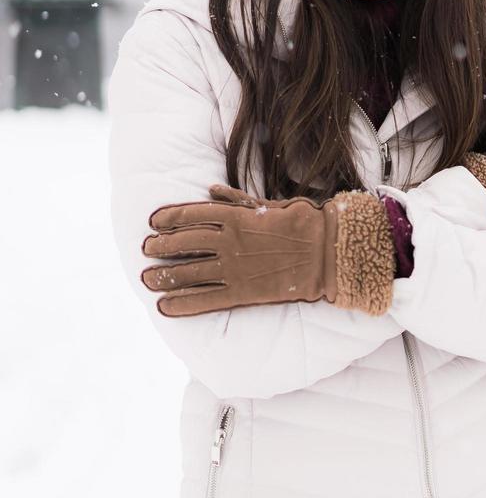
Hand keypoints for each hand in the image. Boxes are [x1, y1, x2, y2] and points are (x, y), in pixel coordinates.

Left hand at [140, 183, 395, 317]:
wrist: (327, 251)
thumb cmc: (303, 221)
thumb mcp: (268, 203)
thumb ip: (236, 199)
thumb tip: (210, 190)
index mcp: (235, 216)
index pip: (190, 214)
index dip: (167, 218)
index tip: (153, 222)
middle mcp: (228, 241)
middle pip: (183, 243)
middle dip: (160, 247)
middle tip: (146, 250)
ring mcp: (233, 268)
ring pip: (188, 273)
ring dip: (164, 276)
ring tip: (147, 279)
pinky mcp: (242, 292)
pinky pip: (204, 300)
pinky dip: (182, 304)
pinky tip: (165, 306)